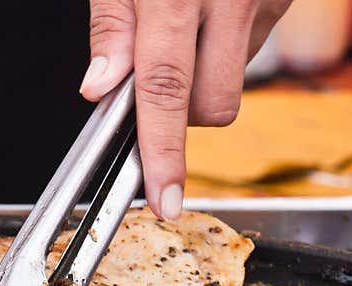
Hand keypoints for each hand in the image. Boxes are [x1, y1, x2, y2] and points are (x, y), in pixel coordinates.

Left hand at [80, 0, 292, 219]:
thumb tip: (99, 88)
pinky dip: (227, 46)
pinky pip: (252, 47)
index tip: (164, 200)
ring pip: (233, 83)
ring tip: (183, 26)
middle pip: (212, 106)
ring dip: (204, 76)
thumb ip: (111, 27)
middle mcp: (227, 1)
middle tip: (155, 75)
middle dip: (182, 115)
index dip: (164, 154)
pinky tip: (211, 12)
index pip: (166, 94)